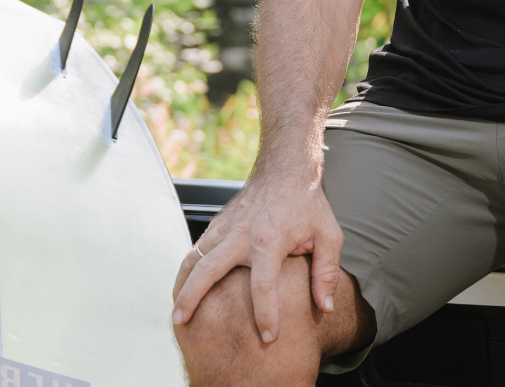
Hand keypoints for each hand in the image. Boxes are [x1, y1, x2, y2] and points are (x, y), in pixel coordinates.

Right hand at [171, 171, 344, 342]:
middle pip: (209, 271)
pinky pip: (197, 248)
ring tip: (176, 311)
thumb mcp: (328, 234)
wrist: (286, 167)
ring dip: (182, 285)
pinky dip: (187, 268)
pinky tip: (184, 286)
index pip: (263, 286)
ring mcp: (227, 226)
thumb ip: (327, 272)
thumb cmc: (307, 202)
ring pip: (195, 258)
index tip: (269, 337)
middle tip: (182, 323)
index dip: (266, 315)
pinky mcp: (219, 222)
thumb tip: (326, 307)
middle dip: (193, 299)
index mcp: (270, 240)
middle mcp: (242, 234)